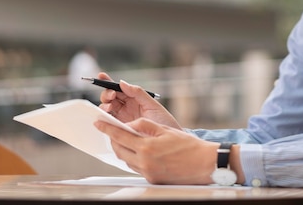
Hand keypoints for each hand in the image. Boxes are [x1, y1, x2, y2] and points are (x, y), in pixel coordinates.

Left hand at [94, 118, 220, 184]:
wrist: (204, 163)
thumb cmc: (188, 145)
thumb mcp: (165, 129)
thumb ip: (145, 126)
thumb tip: (130, 125)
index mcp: (147, 147)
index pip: (120, 136)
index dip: (107, 129)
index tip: (98, 123)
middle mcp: (144, 162)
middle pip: (119, 150)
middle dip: (113, 139)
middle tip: (112, 131)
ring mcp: (147, 172)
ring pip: (126, 160)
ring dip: (123, 149)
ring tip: (126, 140)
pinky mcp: (152, 179)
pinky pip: (135, 167)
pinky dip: (133, 158)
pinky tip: (139, 152)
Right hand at [97, 72, 181, 129]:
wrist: (168, 141)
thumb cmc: (163, 121)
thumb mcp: (152, 105)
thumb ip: (138, 93)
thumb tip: (122, 83)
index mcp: (134, 99)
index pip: (119, 88)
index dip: (109, 82)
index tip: (102, 76)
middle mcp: (127, 108)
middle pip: (110, 98)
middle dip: (107, 94)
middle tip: (111, 96)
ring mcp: (123, 118)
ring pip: (107, 109)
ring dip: (104, 105)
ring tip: (109, 106)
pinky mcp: (120, 129)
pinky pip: (109, 122)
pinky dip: (104, 118)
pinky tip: (106, 116)